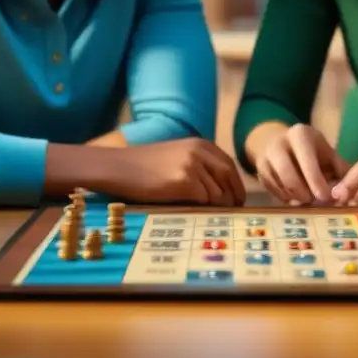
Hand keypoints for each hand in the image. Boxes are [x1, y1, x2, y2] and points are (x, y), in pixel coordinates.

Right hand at [108, 139, 246, 206]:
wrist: (119, 168)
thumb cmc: (144, 165)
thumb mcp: (177, 154)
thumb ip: (199, 163)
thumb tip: (220, 186)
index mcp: (200, 144)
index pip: (229, 164)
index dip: (236, 183)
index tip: (238, 197)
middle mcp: (199, 152)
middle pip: (229, 176)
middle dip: (234, 195)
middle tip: (233, 210)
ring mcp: (193, 166)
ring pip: (218, 192)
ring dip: (217, 205)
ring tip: (211, 214)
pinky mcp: (184, 181)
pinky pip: (205, 199)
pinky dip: (204, 208)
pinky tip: (195, 211)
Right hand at [252, 123, 348, 204]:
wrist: (281, 141)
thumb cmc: (312, 150)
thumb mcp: (327, 152)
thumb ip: (340, 170)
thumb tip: (346, 194)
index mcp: (299, 135)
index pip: (306, 161)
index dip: (316, 181)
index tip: (326, 197)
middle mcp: (278, 144)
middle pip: (288, 177)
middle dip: (304, 194)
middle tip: (316, 202)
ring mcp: (265, 158)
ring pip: (280, 187)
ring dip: (296, 198)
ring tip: (308, 200)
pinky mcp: (260, 172)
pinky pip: (274, 192)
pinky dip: (287, 199)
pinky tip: (297, 198)